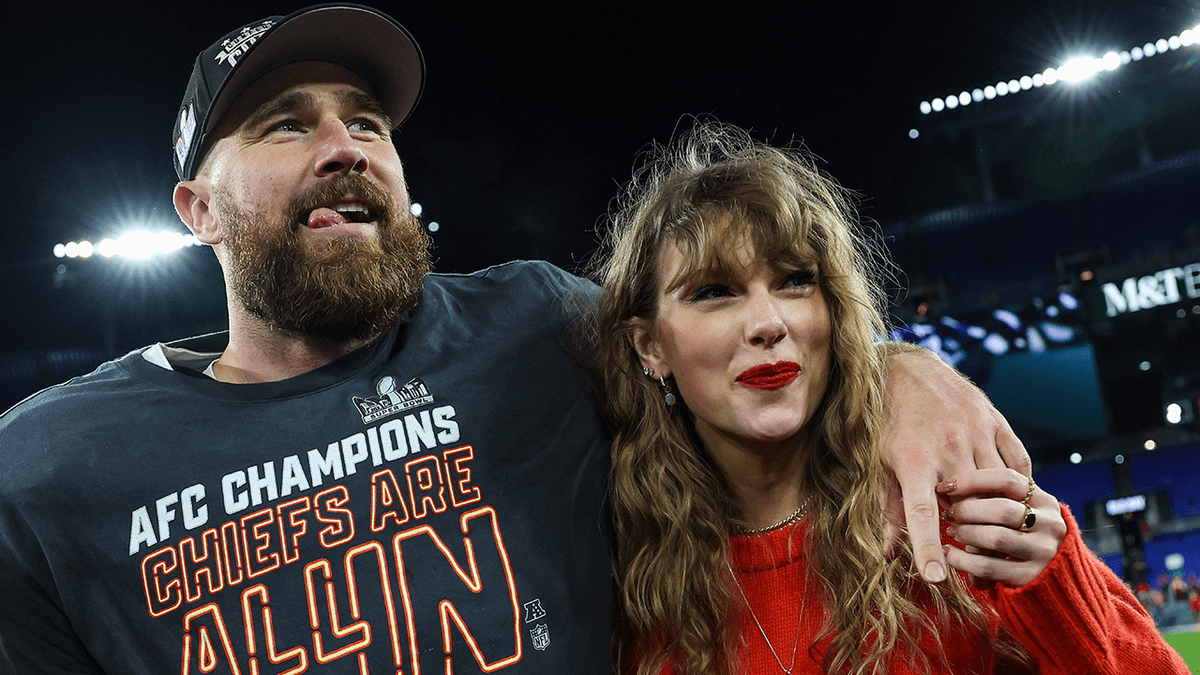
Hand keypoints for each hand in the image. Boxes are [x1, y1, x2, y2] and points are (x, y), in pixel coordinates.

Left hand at [878, 344, 1030, 582]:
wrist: (908, 369)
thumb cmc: (889, 422)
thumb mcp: (879, 463)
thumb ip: (889, 508)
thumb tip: (889, 553)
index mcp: (913, 461)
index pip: (921, 515)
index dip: (928, 548)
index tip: (936, 578)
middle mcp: (948, 447)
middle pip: (969, 505)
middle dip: (969, 530)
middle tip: (965, 542)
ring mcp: (976, 432)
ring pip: (998, 487)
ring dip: (994, 510)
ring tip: (986, 520)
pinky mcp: (996, 421)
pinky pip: (1017, 464)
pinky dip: (1015, 485)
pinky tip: (1007, 494)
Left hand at [937, 468, 1066, 586]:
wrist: (1048, 576)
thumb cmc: (1019, 533)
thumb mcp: (1019, 510)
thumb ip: (996, 497)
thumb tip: (951, 486)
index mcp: (1045, 501)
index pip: (1008, 479)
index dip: (972, 480)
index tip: (946, 486)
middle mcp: (1049, 525)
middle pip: (1002, 509)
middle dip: (967, 510)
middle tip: (949, 513)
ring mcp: (1042, 552)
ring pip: (996, 538)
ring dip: (965, 533)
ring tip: (951, 531)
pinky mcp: (1030, 577)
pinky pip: (988, 567)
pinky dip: (962, 559)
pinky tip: (949, 553)